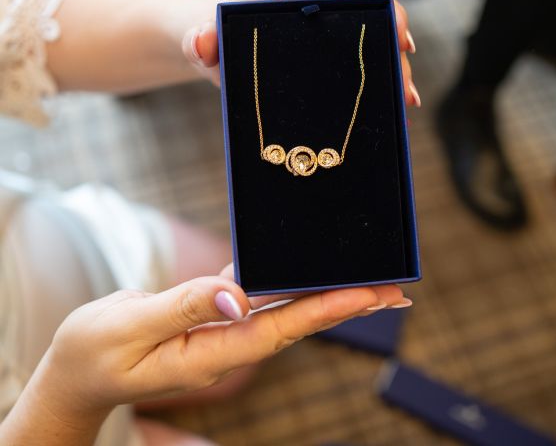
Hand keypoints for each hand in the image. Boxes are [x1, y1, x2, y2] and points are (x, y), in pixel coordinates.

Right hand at [32, 277, 408, 426]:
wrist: (76, 373)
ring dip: (322, 292)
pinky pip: (256, 298)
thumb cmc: (92, 353)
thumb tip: (236, 297)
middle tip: (392, 291)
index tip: (369, 294)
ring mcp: (220, 333)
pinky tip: (301, 271)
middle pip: (296, 322)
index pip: (282, 329)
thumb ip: (183, 308)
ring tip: (363, 280)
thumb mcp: (128, 328)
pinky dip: (284, 283)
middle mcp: (225, 344)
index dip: (328, 308)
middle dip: (344, 304)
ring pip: (282, 309)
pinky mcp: (211, 318)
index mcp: (210, 352)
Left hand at [182, 0, 419, 105]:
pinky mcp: (322, 62)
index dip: (384, 7)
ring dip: (391, 75)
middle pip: (370, 24)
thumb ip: (197, 38)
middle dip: (395, 53)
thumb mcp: (200, 35)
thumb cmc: (210, 30)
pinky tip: (388, 113)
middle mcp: (319, 10)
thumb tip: (201, 41)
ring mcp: (324, 38)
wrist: (209, 42)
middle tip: (406, 87)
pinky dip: (374, 90)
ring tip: (405, 104)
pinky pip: (356, 71)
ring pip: (368, 50)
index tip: (399, 33)